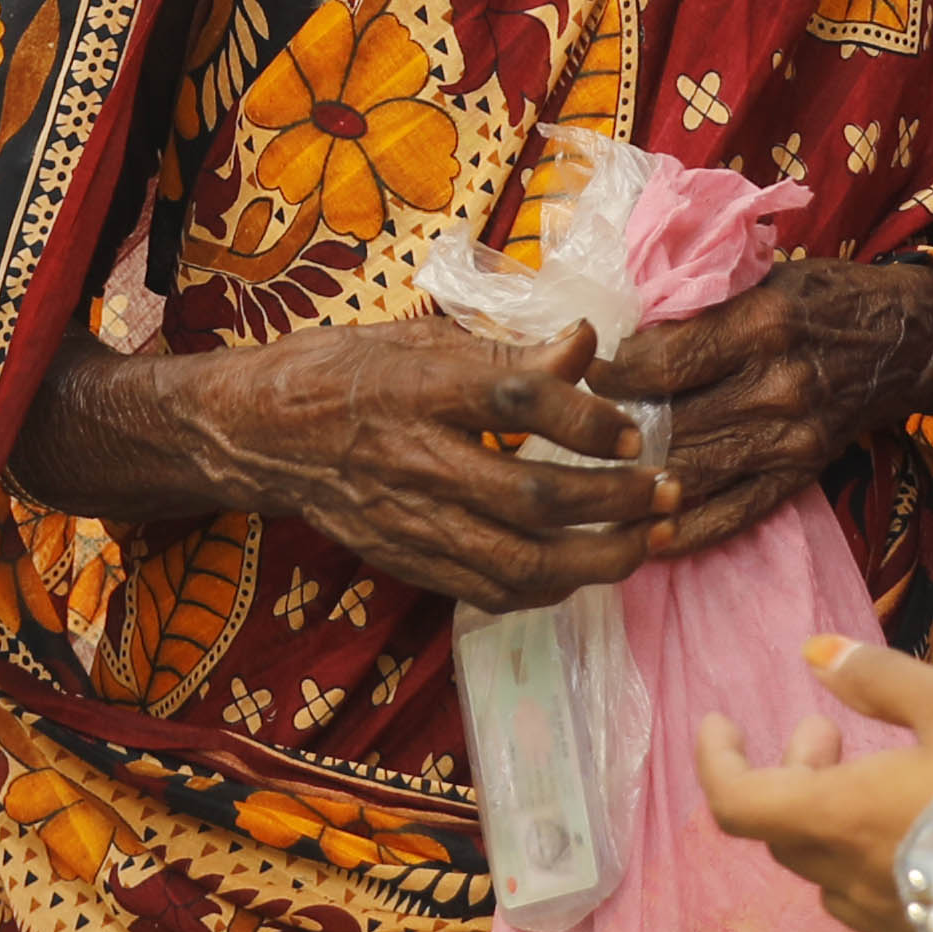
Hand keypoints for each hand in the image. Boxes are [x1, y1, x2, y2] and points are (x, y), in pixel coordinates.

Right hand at [39, 320, 691, 611]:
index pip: (518, 398)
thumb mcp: (422, 341)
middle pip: (534, 495)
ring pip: (520, 561)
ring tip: (649, 539)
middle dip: (616, 502)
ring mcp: (411, 519)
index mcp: (422, 386)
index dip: (586, 416)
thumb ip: (509, 354)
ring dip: (598, 559)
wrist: (262, 435)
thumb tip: (588, 344)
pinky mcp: (407, 560)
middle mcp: (418, 457)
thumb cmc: (347, 374)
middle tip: (670, 491)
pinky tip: (586, 571)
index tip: (633, 429)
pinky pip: (490, 590)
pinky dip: (549, 589)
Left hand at [592, 256, 932, 564]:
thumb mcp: (765, 278)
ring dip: (638, 483)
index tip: (584, 375)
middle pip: (672, 422)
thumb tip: (624, 336)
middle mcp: (776, 385)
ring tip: (592, 484)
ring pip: (695, 470)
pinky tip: (647, 538)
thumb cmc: (827, 296)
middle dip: (616, 430)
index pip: (662, 363)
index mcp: (760, 325)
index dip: (611, 375)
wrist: (907, 338)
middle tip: (577, 431)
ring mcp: (791, 437)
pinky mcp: (802, 472)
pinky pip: (738, 511)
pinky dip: (691, 530)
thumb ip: (702, 307)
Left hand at [693, 636, 932, 931]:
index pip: (736, 803)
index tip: (723, 723)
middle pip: (785, 831)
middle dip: (792, 774)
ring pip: (829, 870)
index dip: (718, 761)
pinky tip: (925, 833)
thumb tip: (813, 656)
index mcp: (838, 818)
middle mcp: (850, 880)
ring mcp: (890, 925)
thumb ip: (881, 682)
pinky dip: (872, 857)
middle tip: (831, 732)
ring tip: (880, 775)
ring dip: (831, 818)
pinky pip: (876, 901)